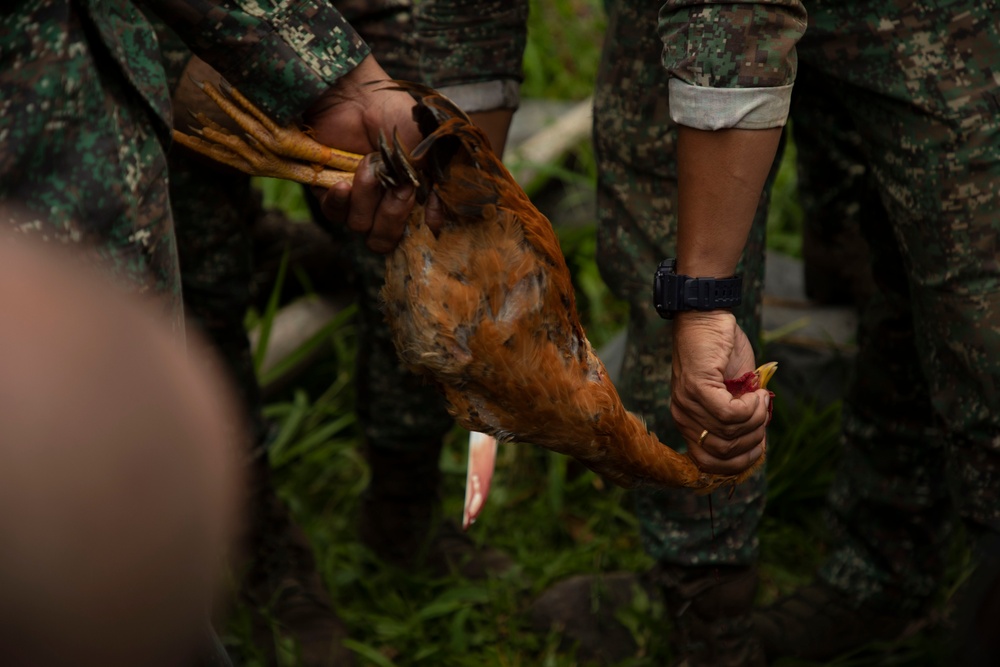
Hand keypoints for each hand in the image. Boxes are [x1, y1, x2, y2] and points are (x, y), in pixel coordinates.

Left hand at [307, 56, 423, 252]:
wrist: (359, 95)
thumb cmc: (397, 117)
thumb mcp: (429, 151)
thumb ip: (437, 187)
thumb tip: (435, 225)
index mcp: (408, 197)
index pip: (410, 235)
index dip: (414, 230)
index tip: (422, 213)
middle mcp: (381, 202)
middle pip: (384, 239)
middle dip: (392, 216)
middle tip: (398, 187)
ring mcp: (355, 198)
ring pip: (360, 226)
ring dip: (367, 197)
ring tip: (368, 165)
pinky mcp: (327, 190)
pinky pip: (333, 213)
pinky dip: (340, 200)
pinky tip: (343, 182)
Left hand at [670, 310, 769, 474]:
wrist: (707, 318)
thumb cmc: (722, 353)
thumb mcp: (735, 394)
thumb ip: (739, 420)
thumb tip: (756, 444)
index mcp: (689, 423)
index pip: (708, 464)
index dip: (739, 462)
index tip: (759, 445)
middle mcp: (682, 417)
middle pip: (723, 453)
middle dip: (753, 440)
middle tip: (763, 415)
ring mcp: (687, 404)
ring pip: (729, 433)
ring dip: (755, 419)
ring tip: (760, 398)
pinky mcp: (696, 388)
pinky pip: (729, 414)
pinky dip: (750, 407)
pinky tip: (756, 393)